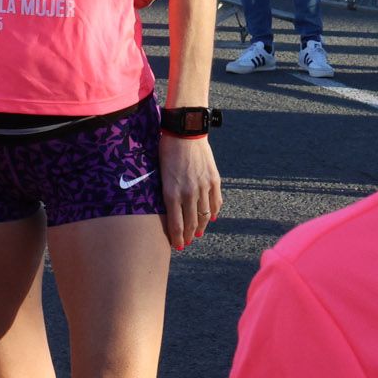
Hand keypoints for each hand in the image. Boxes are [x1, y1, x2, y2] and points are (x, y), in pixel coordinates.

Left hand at [160, 134, 221, 251]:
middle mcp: (189, 193)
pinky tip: (212, 218)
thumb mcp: (161, 175)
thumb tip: (171, 210)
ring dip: (201, 227)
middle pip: (191, 223)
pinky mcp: (214, 180)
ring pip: (205, 216)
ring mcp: (203, 187)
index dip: (178, 238)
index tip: (178, 246)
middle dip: (188, 236)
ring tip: (198, 234)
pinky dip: (214, 212)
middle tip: (186, 243)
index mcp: (172, 193)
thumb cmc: (167, 151)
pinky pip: (216, 202)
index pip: (176, 224)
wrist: (185, 132)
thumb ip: (167, 194)